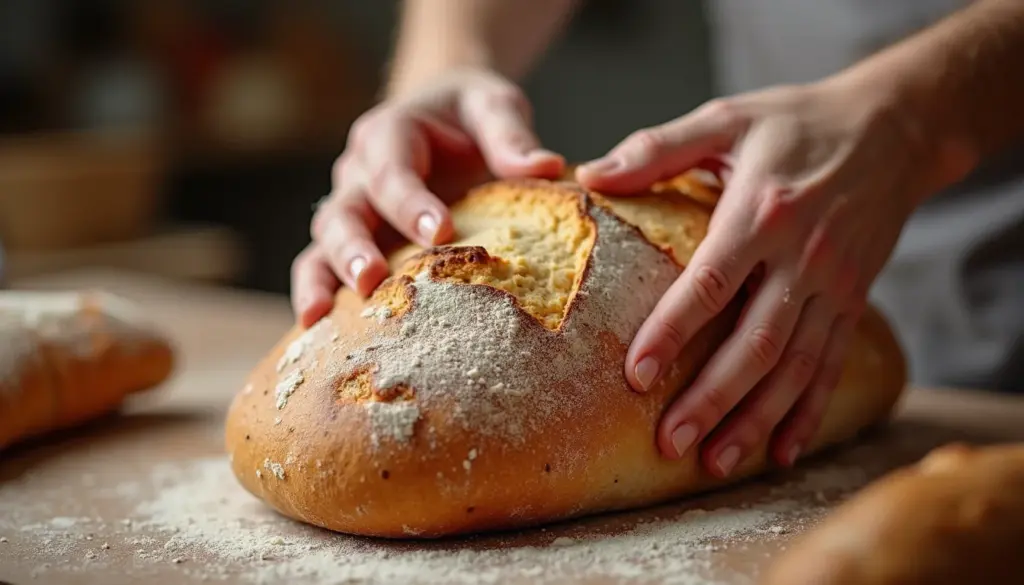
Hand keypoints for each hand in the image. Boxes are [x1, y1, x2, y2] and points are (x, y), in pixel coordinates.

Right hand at [292, 69, 564, 326]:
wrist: (446, 117)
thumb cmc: (471, 114)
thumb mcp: (493, 106)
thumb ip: (510, 134)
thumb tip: (547, 167)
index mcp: (391, 133)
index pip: (393, 170)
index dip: (411, 202)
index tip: (442, 233)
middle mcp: (359, 172)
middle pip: (344, 210)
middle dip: (354, 246)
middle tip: (372, 278)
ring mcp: (351, 208)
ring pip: (324, 243)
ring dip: (328, 277)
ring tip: (326, 314)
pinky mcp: (354, 241)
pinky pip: (321, 266)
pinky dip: (315, 293)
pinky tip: (317, 330)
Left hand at [576, 76, 945, 476]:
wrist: (895, 126)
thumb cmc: (796, 121)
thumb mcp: (726, 117)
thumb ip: (658, 147)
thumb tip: (591, 174)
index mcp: (762, 211)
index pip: (711, 284)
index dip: (672, 332)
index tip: (637, 376)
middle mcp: (803, 257)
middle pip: (755, 342)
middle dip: (712, 399)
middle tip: (670, 443)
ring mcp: (835, 284)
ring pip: (794, 366)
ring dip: (755, 418)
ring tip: (715, 461)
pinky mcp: (854, 300)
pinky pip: (832, 364)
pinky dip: (808, 412)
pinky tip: (782, 451)